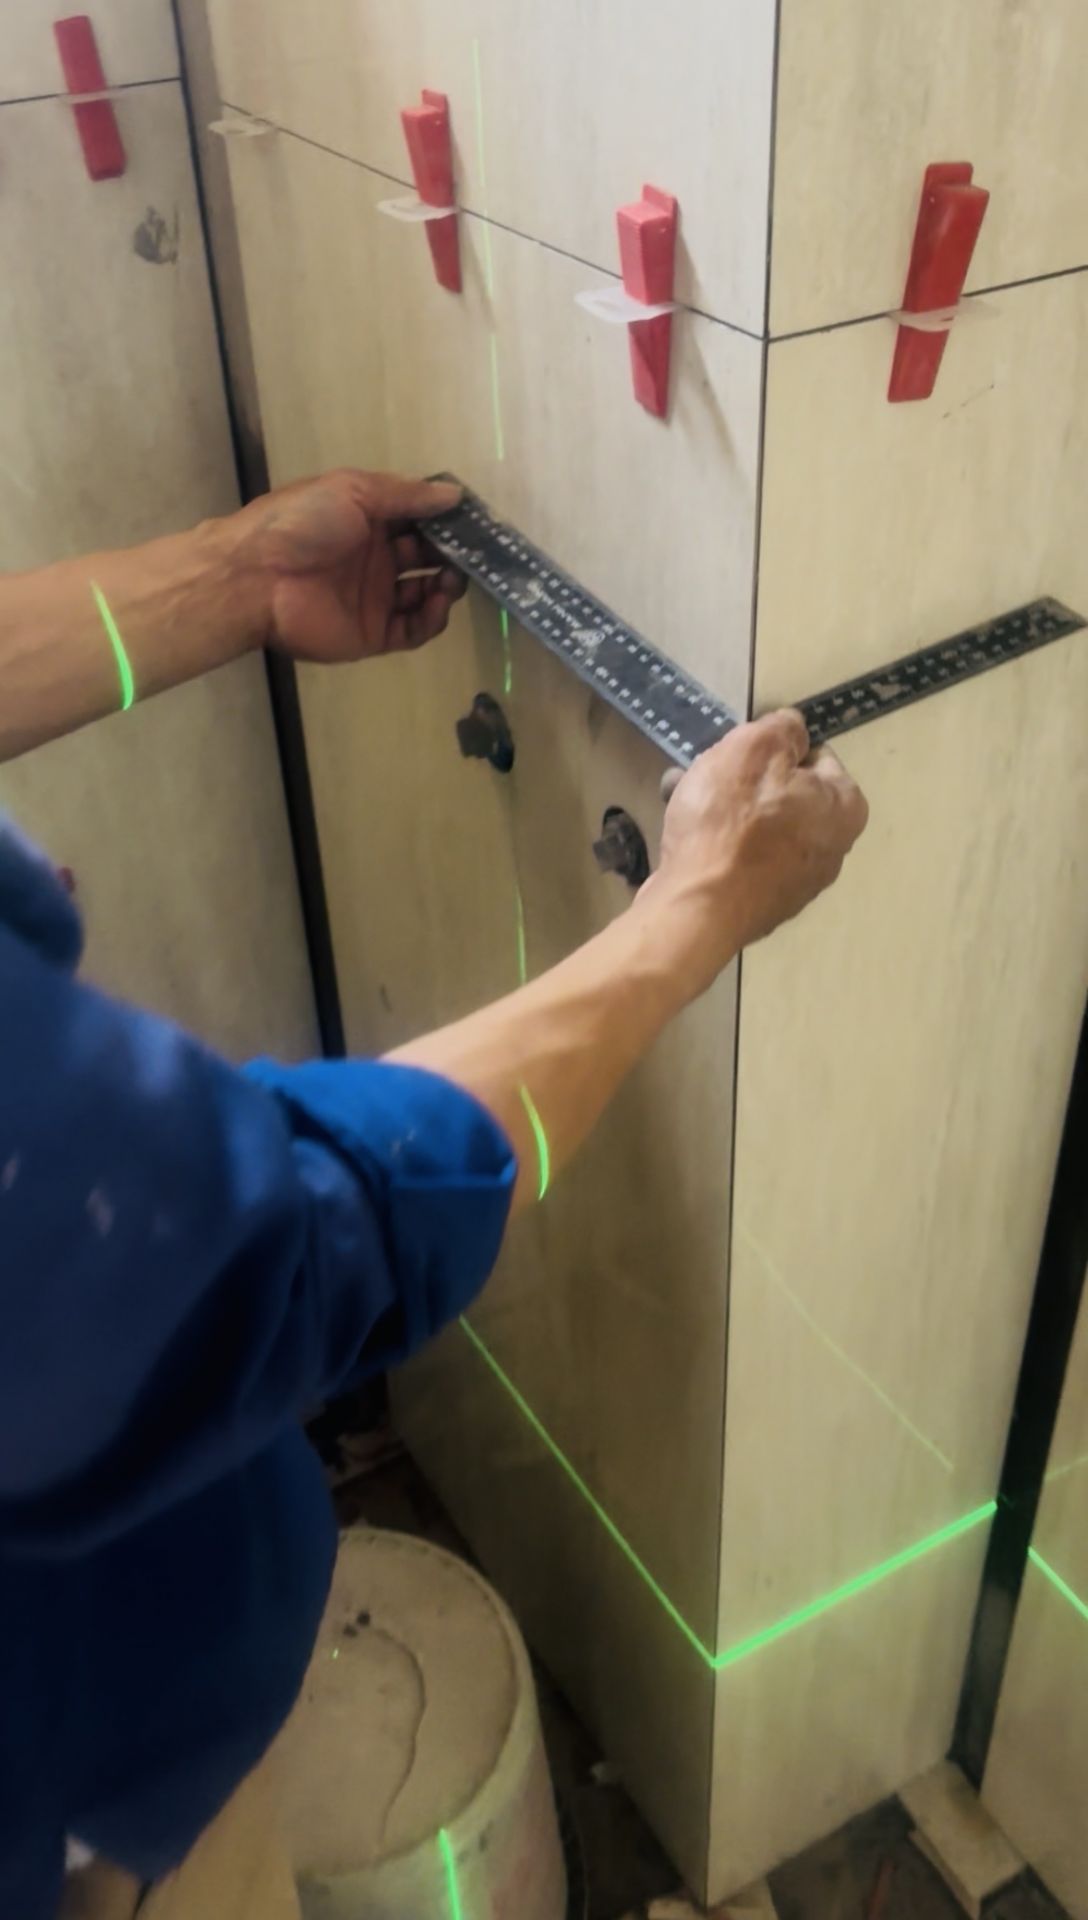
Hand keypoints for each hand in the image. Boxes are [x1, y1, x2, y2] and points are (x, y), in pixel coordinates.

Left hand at [236, 469, 467, 661]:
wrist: (258, 577)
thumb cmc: (303, 523)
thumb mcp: (354, 490)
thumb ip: (406, 495)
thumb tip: (454, 495)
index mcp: (368, 521)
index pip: (418, 521)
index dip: (445, 520)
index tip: (475, 520)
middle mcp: (375, 559)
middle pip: (427, 558)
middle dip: (453, 554)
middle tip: (475, 553)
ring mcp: (375, 599)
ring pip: (425, 595)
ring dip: (447, 586)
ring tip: (454, 578)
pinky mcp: (374, 635)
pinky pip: (414, 630)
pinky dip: (432, 618)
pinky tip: (437, 602)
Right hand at [638, 709, 867, 999]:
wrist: (697, 908)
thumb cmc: (730, 821)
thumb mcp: (755, 747)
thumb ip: (782, 728)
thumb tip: (792, 729)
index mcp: (845, 808)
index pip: (816, 757)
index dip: (774, 750)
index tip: (741, 756)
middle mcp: (835, 850)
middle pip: (787, 797)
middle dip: (750, 786)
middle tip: (712, 782)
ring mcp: (799, 886)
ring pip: (762, 830)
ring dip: (730, 817)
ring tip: (692, 812)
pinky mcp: (763, 908)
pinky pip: (743, 863)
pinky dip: (721, 850)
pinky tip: (692, 848)